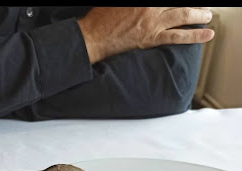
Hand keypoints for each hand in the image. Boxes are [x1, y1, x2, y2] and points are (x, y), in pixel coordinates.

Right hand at [78, 7, 214, 63]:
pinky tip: (207, 34)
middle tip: (201, 4)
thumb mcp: (116, 1)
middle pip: (180, 1)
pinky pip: (178, 36)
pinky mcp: (151, 38)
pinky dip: (194, 35)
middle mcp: (151, 6)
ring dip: (199, 13)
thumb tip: (146, 6)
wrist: (92, 37)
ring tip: (207, 15)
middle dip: (193, 2)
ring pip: (184, 14)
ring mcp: (153, 21)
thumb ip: (132, 1)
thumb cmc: (101, 16)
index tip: (185, 0)